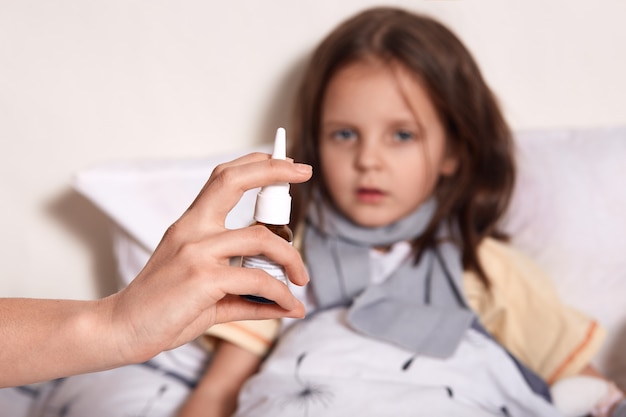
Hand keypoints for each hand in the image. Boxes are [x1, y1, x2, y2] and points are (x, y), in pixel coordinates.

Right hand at [105, 152, 311, 362]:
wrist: (122, 330)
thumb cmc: (164, 308)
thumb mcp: (207, 290)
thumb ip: (248, 291)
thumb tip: (289, 303)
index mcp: (190, 225)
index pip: (223, 178)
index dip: (256, 165)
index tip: (286, 163)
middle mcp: (191, 230)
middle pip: (232, 180)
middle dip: (273, 170)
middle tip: (306, 172)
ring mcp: (195, 252)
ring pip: (261, 238)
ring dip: (292, 258)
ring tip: (303, 279)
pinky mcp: (202, 279)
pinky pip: (257, 280)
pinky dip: (281, 295)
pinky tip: (290, 307)